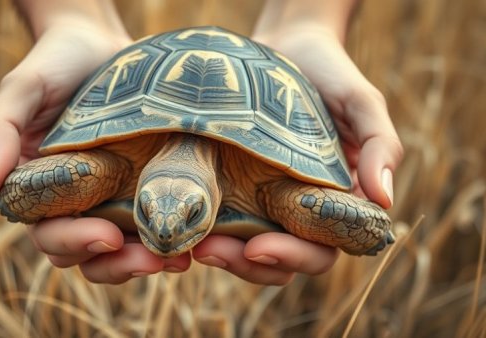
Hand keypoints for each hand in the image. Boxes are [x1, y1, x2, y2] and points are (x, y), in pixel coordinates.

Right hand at [0, 18, 192, 283]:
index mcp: (39, 191)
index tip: (107, 237)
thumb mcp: (22, 89)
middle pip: (88, 254)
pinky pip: (152, 222)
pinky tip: (195, 239)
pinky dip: (169, 236)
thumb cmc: (55, 64)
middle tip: (153, 260)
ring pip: (123, 249)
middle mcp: (74, 202)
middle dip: (118, 264)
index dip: (75, 243)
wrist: (97, 43)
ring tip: (179, 260)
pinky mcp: (141, 188)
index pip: (50, 234)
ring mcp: (111, 197)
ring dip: (147, 260)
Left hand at [191, 23, 402, 284]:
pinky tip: (184, 226)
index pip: (320, 251)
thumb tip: (385, 200)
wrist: (288, 45)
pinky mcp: (232, 187)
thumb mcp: (360, 102)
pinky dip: (204, 230)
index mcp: (333, 204)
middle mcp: (297, 211)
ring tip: (195, 245)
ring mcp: (263, 202)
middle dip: (247, 265)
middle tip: (212, 250)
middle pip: (279, 262)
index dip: (293, 257)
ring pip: (246, 251)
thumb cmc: (329, 74)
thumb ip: (380, 146)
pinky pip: (221, 220)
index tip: (259, 246)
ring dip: (222, 255)